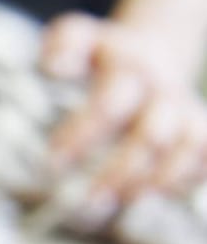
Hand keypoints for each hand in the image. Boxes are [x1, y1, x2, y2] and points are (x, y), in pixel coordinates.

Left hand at [42, 12, 206, 211]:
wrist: (151, 58)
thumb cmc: (105, 60)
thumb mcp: (82, 42)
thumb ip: (65, 44)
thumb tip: (53, 65)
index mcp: (132, 72)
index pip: (110, 104)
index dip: (82, 134)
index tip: (52, 161)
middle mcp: (163, 95)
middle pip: (151, 137)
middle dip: (120, 171)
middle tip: (88, 198)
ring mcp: (184, 115)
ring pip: (185, 152)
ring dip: (154, 181)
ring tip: (119, 201)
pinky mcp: (199, 134)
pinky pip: (205, 160)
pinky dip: (186, 181)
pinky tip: (156, 196)